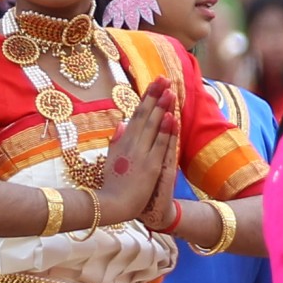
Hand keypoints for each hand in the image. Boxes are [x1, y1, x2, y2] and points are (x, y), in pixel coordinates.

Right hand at [93, 81, 178, 227]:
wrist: (112, 205)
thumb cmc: (112, 185)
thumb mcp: (111, 159)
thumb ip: (116, 140)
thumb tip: (121, 123)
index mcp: (123, 141)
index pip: (137, 115)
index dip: (147, 98)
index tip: (155, 84)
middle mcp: (131, 144)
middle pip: (145, 115)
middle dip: (155, 96)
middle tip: (164, 77)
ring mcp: (141, 154)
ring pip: (153, 126)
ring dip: (162, 108)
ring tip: (170, 90)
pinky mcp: (150, 166)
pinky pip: (160, 145)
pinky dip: (165, 131)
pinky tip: (171, 117)